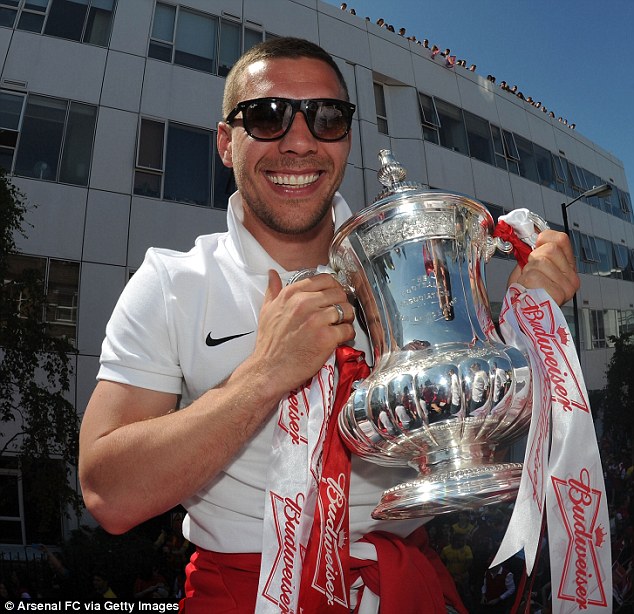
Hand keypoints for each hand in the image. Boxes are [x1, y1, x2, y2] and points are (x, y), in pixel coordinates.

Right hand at [251, 270, 355, 395]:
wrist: (268, 370)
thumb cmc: (269, 343)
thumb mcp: (267, 310)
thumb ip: (273, 290)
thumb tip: (272, 274)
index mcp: (292, 294)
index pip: (325, 279)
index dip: (334, 288)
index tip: (334, 297)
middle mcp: (304, 303)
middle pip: (338, 293)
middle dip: (342, 303)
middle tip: (339, 314)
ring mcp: (316, 320)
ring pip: (346, 310)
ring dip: (347, 319)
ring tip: (340, 326)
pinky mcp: (326, 337)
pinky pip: (347, 330)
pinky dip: (347, 335)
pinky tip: (340, 339)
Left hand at [507, 229, 578, 304]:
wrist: (520, 316)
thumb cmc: (525, 294)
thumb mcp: (529, 269)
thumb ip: (534, 253)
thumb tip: (530, 236)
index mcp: (567, 268)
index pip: (560, 239)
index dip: (542, 240)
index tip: (534, 251)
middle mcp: (571, 277)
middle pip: (549, 249)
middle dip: (532, 260)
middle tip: (530, 275)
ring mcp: (566, 286)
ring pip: (540, 262)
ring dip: (527, 273)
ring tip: (529, 286)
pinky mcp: (557, 294)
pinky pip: (533, 275)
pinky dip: (524, 282)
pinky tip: (529, 291)